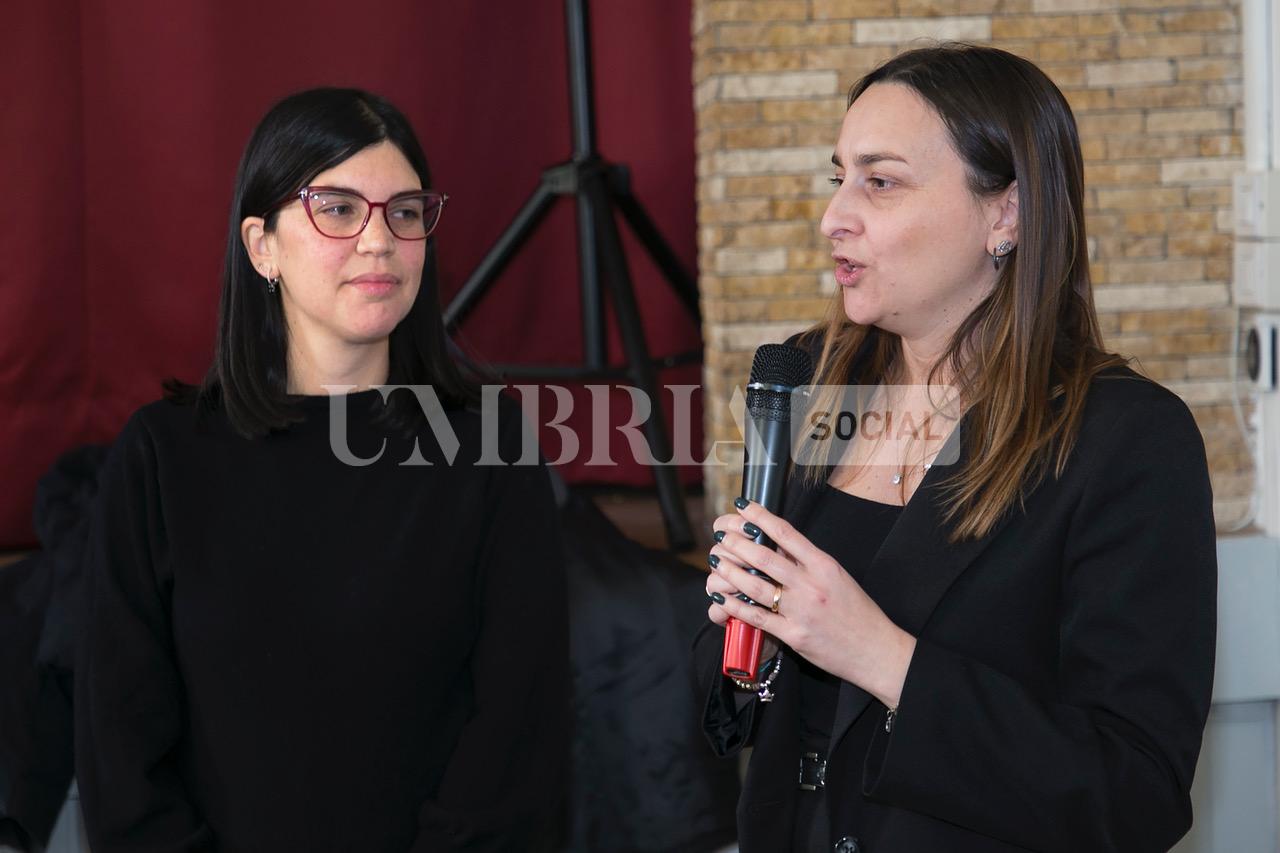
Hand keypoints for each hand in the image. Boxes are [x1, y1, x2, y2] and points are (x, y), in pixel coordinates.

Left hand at [707, 499, 916, 708]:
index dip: (760, 516)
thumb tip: (778, 543)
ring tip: (717, 560)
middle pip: (765, 557)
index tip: (743, 506)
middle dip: (737, 543)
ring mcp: (801, 611)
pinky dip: (735, 605)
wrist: (875, 650)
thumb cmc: (857, 612)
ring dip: (731, 571)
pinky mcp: (793, 635)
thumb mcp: (837, 577)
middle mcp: (811, 585)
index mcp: (824, 565)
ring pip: (755, 586)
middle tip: (721, 536)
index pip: (786, 533)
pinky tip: (721, 596)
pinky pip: (757, 617)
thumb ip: (809, 561)